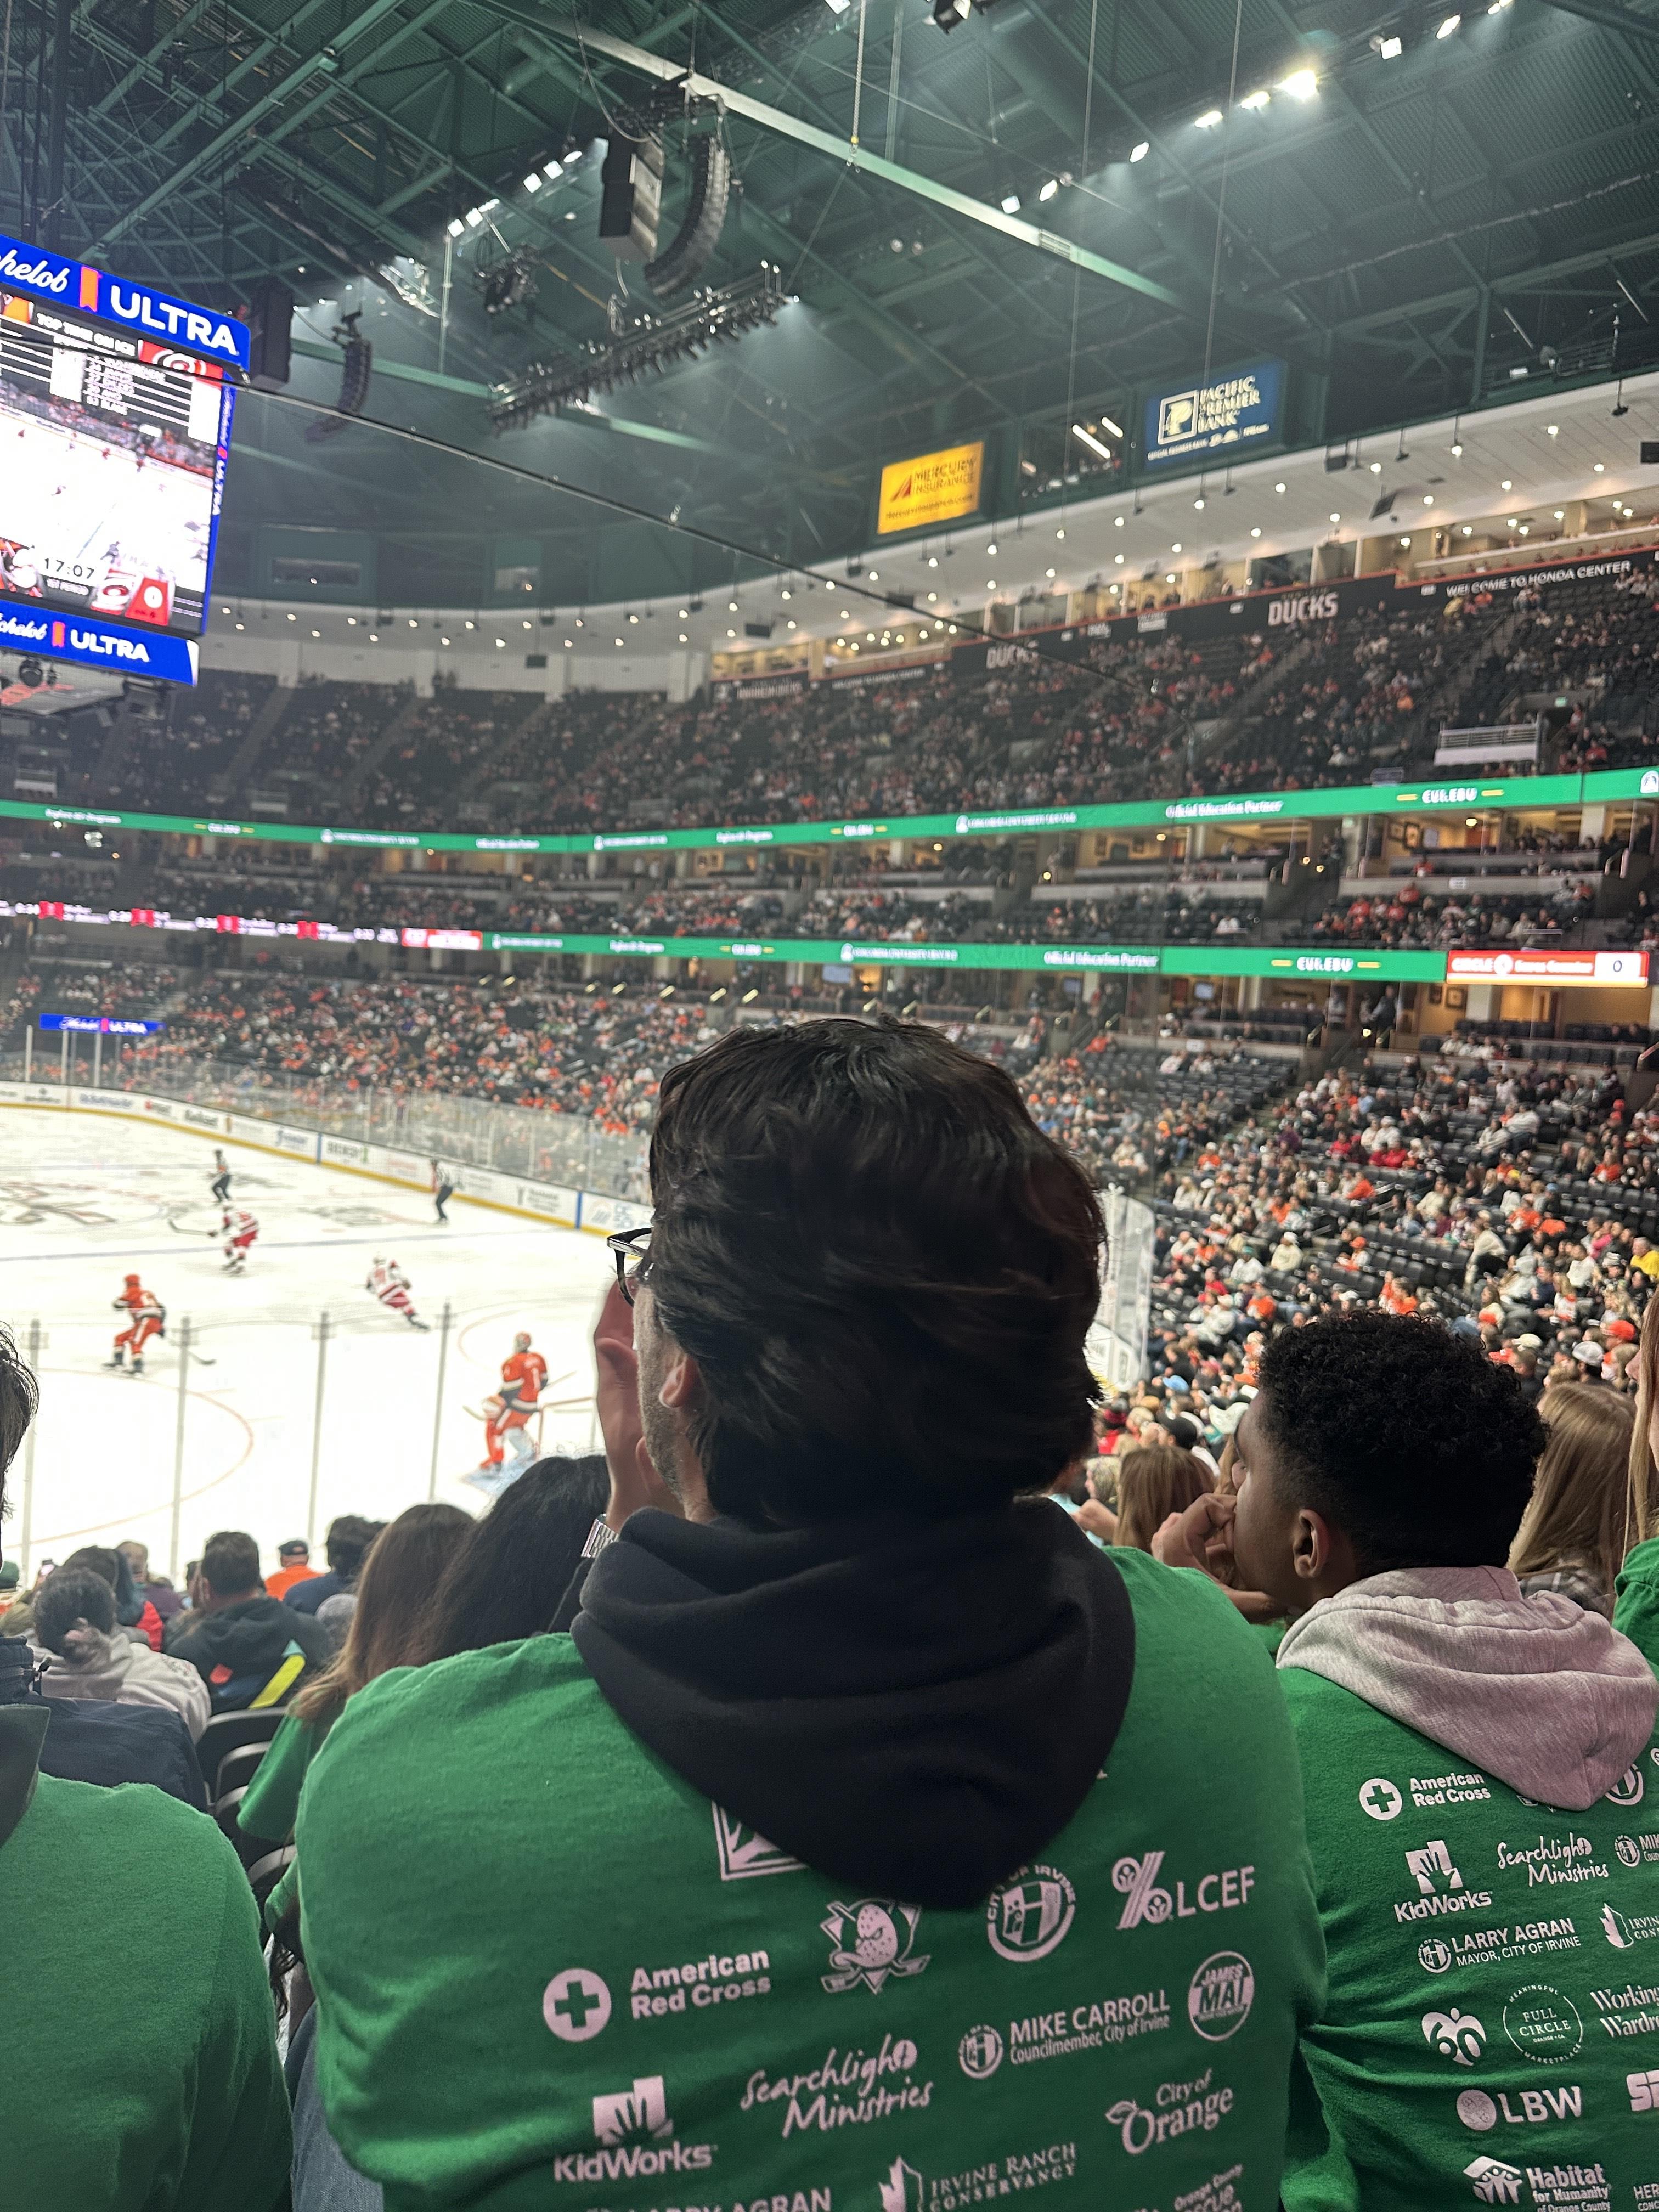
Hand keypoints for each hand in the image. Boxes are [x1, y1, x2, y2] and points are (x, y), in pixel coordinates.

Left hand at [593, 1281, 679, 1531]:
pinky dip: (657, 1337)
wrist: (644, 1502)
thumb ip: (622, 1386)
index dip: (610, 1304)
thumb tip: (610, 1345)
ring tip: (658, 1285)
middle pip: (619, 1332)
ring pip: (635, 1343)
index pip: (606, 1335)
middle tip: (643, 1267)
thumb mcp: (630, 1429)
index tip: (620, 1274)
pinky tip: (673, 1324)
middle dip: (627, 1301)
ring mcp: (635, 1390)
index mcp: (612, 1387)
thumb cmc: (639, 1474)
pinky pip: (650, 1358)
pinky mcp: (650, 1397)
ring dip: (642, 1315)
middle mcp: (620, 1384)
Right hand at [1074, 1497, 1117, 1542]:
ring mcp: (1093, 1505)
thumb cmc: (1106, 1530)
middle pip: (1078, 1514)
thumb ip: (1080, 1519)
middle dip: (1081, 1523)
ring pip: (1081, 1516)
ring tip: (1092, 1528)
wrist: (1118, 1530)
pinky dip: (1087, 1522)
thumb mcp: (1092, 1526)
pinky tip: (1092, 1526)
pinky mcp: (1095, 1509)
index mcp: (1090, 1504)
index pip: (1075, 1514)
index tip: (1085, 1529)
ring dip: (1084, 1523)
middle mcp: (1090, 1502)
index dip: (1078, 1523)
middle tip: (1089, 1530)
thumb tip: (1069, 1514)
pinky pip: (1085, 1515)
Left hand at [1152, 1493, 1276, 1622]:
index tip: (1238, 1545)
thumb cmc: (1189, 1617)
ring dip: (1224, 1531)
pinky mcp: (1174, 1553)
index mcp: (1175, 1540)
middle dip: (1232, 1521)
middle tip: (1250, 1536)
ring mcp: (1168, 1544)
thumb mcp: (1226, 1606)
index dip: (1230, 1517)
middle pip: (1206, 1510)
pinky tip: (1233, 1557)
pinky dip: (1217, 1544)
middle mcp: (1168, 1536)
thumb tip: (1295, 1604)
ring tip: (1242, 1544)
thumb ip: (1259, 1603)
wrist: (1162, 1631)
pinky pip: (1197, 1536)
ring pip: (1201, 1522)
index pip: (1208, 1503)